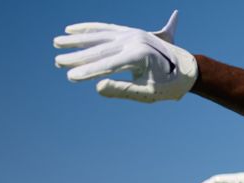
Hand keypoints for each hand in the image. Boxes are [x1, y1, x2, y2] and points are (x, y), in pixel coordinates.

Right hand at [54, 10, 197, 102]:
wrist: (187, 68)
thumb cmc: (168, 86)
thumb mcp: (148, 93)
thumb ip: (123, 91)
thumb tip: (98, 87)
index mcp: (140, 56)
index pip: (108, 65)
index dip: (89, 72)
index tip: (71, 77)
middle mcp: (134, 41)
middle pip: (100, 49)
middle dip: (77, 57)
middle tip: (57, 63)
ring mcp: (132, 34)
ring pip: (99, 36)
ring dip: (77, 40)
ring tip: (56, 43)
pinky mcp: (130, 31)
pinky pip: (104, 28)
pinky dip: (88, 29)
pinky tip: (71, 30)